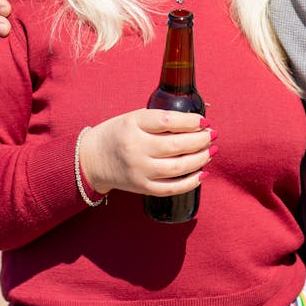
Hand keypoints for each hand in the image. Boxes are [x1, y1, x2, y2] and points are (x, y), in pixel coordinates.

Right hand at [78, 110, 217, 196]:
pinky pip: (171, 188)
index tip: (204, 121)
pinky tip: (203, 173)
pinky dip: (190, 182)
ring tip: (211, 151)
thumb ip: (160, 119)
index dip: (190, 121)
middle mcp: (135, 148)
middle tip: (212, 135)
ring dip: (200, 159)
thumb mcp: (134, 118)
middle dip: (200, 140)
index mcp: (133, 125)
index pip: (166, 121)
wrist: (92, 159)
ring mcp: (139, 170)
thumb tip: (197, 123)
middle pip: (175, 146)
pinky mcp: (142, 187)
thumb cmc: (118, 133)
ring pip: (177, 168)